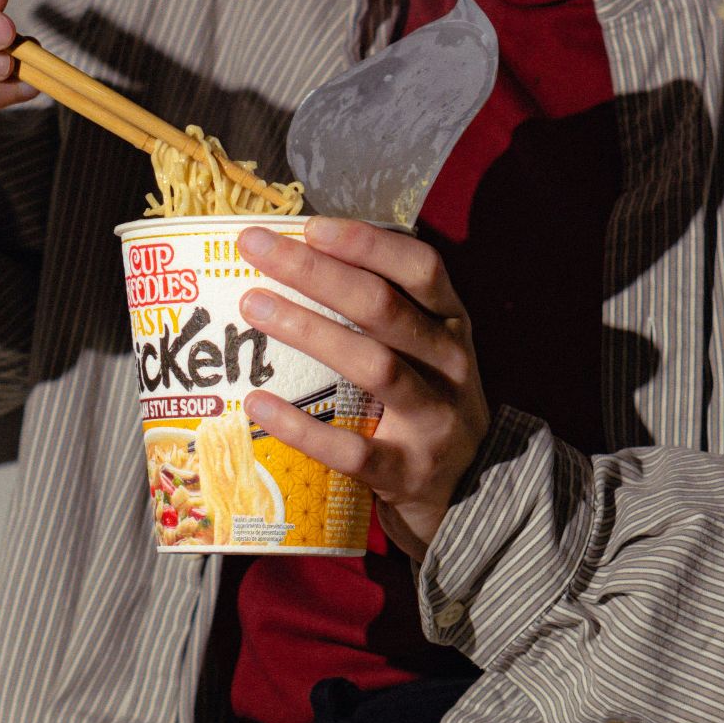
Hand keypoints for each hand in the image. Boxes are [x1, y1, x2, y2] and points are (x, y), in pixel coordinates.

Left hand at [236, 218, 488, 560]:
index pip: (420, 267)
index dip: (367, 243)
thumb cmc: (426, 405)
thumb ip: (382, 312)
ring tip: (253, 308)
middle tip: (256, 251)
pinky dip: (303, 426)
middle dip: (317, 273)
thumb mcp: (425, 350)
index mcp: (451, 324)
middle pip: (384, 308)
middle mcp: (450, 365)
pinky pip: (352, 448)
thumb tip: (294, 258)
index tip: (309, 226)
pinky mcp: (408, 471)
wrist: (470, 496)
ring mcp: (434, 420)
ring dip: (310, 332)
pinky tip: (259, 403)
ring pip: (374, 366)